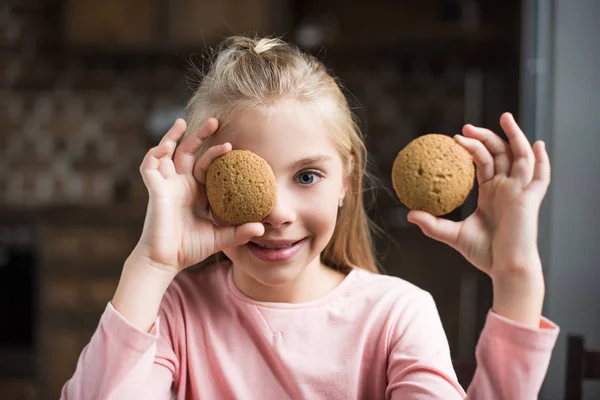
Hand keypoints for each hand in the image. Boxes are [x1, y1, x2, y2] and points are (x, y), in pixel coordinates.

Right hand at [133, 118, 263, 273]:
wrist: (166, 260)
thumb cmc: (189, 248)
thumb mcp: (219, 238)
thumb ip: (239, 232)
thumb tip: (263, 229)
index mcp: (196, 191)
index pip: (207, 164)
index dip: (217, 154)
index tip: (232, 146)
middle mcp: (181, 184)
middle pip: (188, 151)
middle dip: (199, 135)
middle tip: (215, 121)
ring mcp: (166, 184)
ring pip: (166, 152)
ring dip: (172, 136)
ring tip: (182, 122)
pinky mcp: (154, 189)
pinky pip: (149, 166)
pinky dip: (154, 153)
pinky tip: (165, 146)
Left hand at [408, 113, 550, 325]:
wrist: (504, 269)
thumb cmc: (484, 253)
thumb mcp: (453, 235)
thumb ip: (433, 224)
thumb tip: (409, 214)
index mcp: (492, 193)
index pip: (484, 162)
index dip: (472, 148)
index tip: (455, 139)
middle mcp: (507, 188)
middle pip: (500, 153)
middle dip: (487, 137)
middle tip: (466, 128)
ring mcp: (520, 192)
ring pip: (520, 157)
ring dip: (515, 136)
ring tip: (504, 117)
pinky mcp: (530, 199)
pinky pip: (540, 176)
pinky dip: (541, 160)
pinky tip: (537, 144)